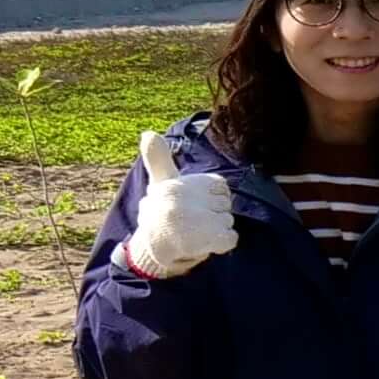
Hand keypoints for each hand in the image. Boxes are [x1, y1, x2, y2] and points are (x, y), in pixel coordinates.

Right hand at [121, 128, 234, 279]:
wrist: (154, 245)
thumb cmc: (162, 210)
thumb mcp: (162, 181)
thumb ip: (159, 158)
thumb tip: (147, 133)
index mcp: (187, 184)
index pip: (220, 188)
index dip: (209, 199)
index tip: (188, 204)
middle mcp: (194, 199)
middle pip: (226, 205)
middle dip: (212, 214)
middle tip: (189, 220)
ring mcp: (204, 219)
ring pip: (228, 221)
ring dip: (215, 229)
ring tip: (192, 232)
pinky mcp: (214, 237)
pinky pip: (231, 238)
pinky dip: (221, 243)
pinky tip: (202, 243)